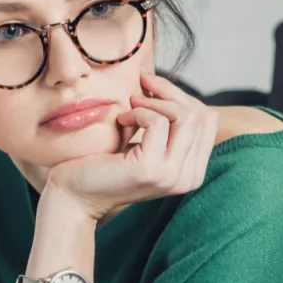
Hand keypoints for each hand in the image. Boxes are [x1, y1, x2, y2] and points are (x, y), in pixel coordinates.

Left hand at [44, 72, 218, 219]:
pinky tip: (121, 120)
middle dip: (170, 92)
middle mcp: (188, 177)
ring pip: (185, 116)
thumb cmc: (105, 167)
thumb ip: (170, 132)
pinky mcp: (151, 169)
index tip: (154, 87)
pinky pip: (158, 122)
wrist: (74, 196)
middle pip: (199, 115)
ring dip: (154, 101)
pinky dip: (138, 112)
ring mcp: (171, 175)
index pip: (208, 120)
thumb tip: (180, 94)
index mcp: (192, 172)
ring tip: (131, 105)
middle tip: (142, 85)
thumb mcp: (147, 148)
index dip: (183, 96)